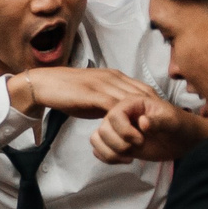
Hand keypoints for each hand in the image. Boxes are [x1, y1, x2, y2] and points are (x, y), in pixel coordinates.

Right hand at [7, 66, 159, 117]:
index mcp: (114, 76)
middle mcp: (113, 78)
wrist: (44, 85)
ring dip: (143, 116)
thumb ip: (106, 99)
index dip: (153, 103)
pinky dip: (127, 120)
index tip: (160, 118)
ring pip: (133, 100)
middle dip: (154, 110)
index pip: (142, 87)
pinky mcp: (95, 95)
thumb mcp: (92, 93)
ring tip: (153, 132)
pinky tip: (132, 131)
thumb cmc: (66, 90)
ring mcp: (105, 85)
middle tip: (163, 127)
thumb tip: (117, 113)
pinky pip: (117, 108)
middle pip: (143, 93)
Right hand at [90, 94, 207, 164]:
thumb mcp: (172, 121)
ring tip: (129, 156)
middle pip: (102, 129)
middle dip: (118, 143)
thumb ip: (158, 121)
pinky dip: (108, 157)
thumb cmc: (180, 125)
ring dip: (111, 152)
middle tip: (138, 147)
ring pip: (97, 139)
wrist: (184, 139)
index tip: (141, 140)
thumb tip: (142, 122)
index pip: (114, 115)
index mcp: (131, 103)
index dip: (124, 131)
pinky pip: (99, 149)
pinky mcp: (118, 143)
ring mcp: (118, 129)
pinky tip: (126, 159)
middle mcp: (121, 114)